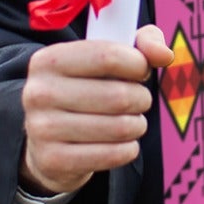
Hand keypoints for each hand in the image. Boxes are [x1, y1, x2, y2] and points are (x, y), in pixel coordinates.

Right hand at [19, 23, 174, 195]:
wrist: (48, 140)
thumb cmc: (86, 89)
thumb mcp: (108, 57)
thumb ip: (142, 44)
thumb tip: (164, 55)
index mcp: (49, 60)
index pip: (108, 56)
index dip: (138, 64)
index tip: (141, 71)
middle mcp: (39, 92)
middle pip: (118, 96)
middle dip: (141, 99)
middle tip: (138, 101)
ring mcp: (42, 129)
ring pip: (120, 127)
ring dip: (137, 125)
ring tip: (130, 121)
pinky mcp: (53, 160)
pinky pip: (113, 155)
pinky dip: (128, 149)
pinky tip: (121, 143)